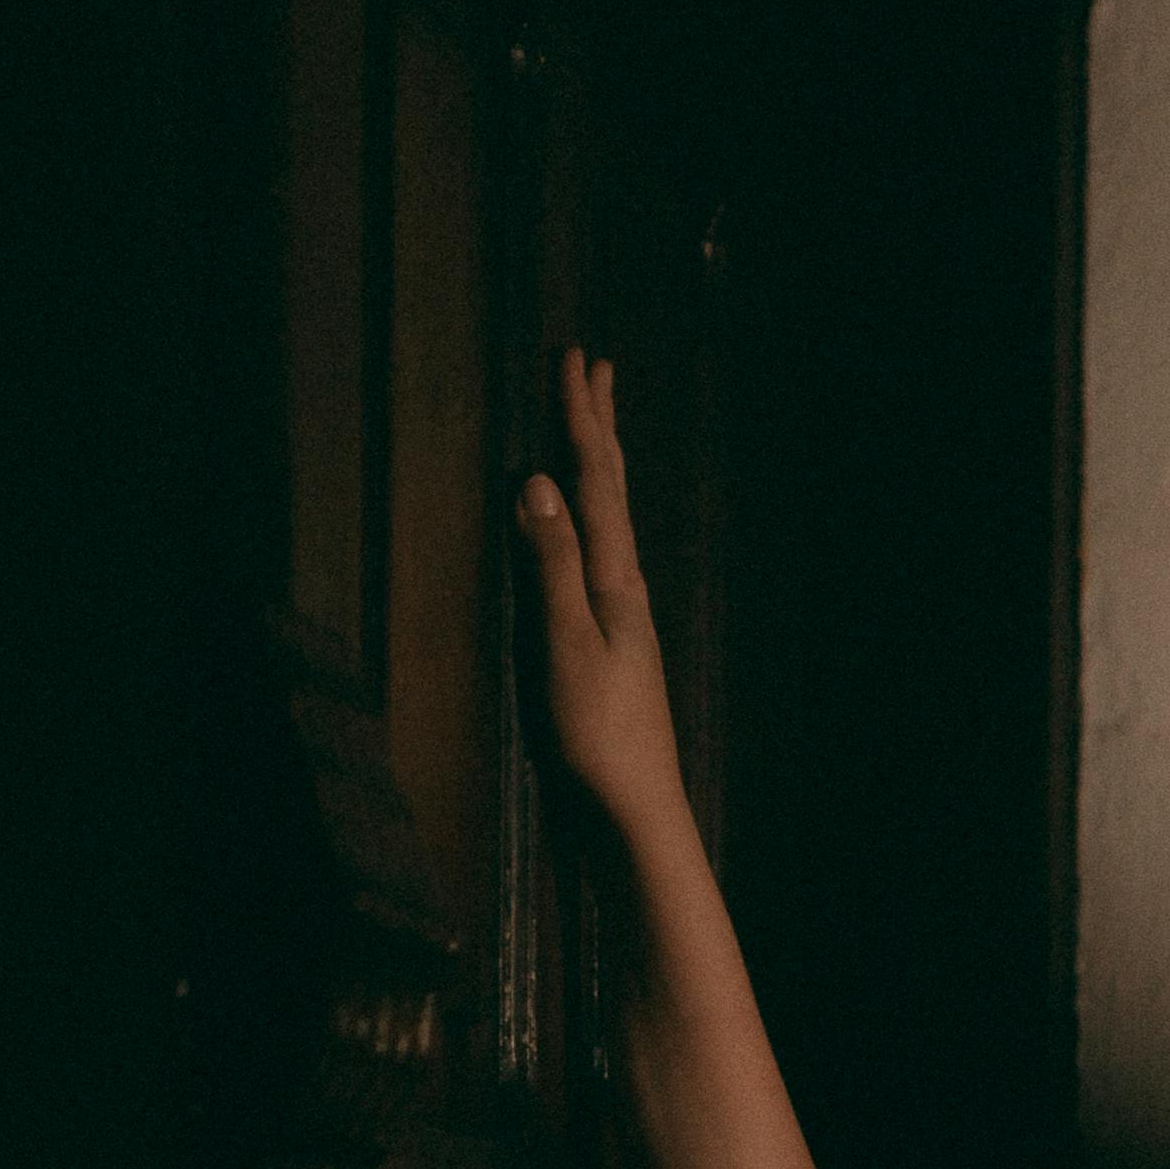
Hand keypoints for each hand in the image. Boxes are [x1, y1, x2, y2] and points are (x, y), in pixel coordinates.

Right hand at [513, 349, 691, 845]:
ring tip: (595, 424)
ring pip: (612, 517)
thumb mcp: (567, 644)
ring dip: (600, 464)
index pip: (597, 481)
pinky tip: (590, 524)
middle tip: (594, 366)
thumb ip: (552, 564)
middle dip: (599, 426)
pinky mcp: (612, 642)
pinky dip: (593, 515)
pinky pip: (601, 552)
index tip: (576, 360)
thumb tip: (536, 482)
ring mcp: (623, 615)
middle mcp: (626, 588)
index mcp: (617, 580)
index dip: (582, 419)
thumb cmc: (598, 734)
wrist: (634, 809)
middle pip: (614, 489)